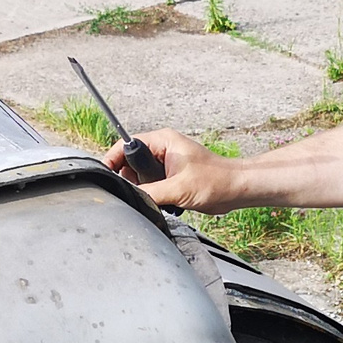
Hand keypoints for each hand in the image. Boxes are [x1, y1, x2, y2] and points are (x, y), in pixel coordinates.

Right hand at [104, 127, 239, 210]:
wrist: (236, 190)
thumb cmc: (216, 181)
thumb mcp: (178, 188)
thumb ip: (150, 192)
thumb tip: (130, 197)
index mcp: (163, 141)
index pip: (126, 145)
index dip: (113, 160)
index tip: (105, 175)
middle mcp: (163, 149)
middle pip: (130, 163)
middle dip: (132, 180)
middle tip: (142, 192)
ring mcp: (167, 164)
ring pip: (141, 177)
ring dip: (145, 190)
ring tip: (159, 197)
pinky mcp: (172, 178)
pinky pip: (152, 186)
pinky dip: (155, 196)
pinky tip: (166, 202)